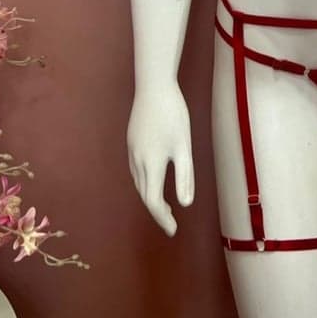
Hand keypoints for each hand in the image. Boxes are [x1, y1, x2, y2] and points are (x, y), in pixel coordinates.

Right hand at [127, 84, 194, 235]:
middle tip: (171, 221)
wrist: (153, 86)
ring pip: (138, 182)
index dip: (163, 219)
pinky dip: (145, 181)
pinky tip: (153, 177)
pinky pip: (135, 169)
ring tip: (164, 204)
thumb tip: (185, 204)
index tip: (173, 231)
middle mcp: (136, 160)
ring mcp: (131, 150)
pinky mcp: (132, 140)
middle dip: (157, 211)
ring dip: (150, 196)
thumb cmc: (173, 114)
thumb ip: (185, 175)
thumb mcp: (184, 146)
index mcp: (151, 164)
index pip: (154, 202)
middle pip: (144, 194)